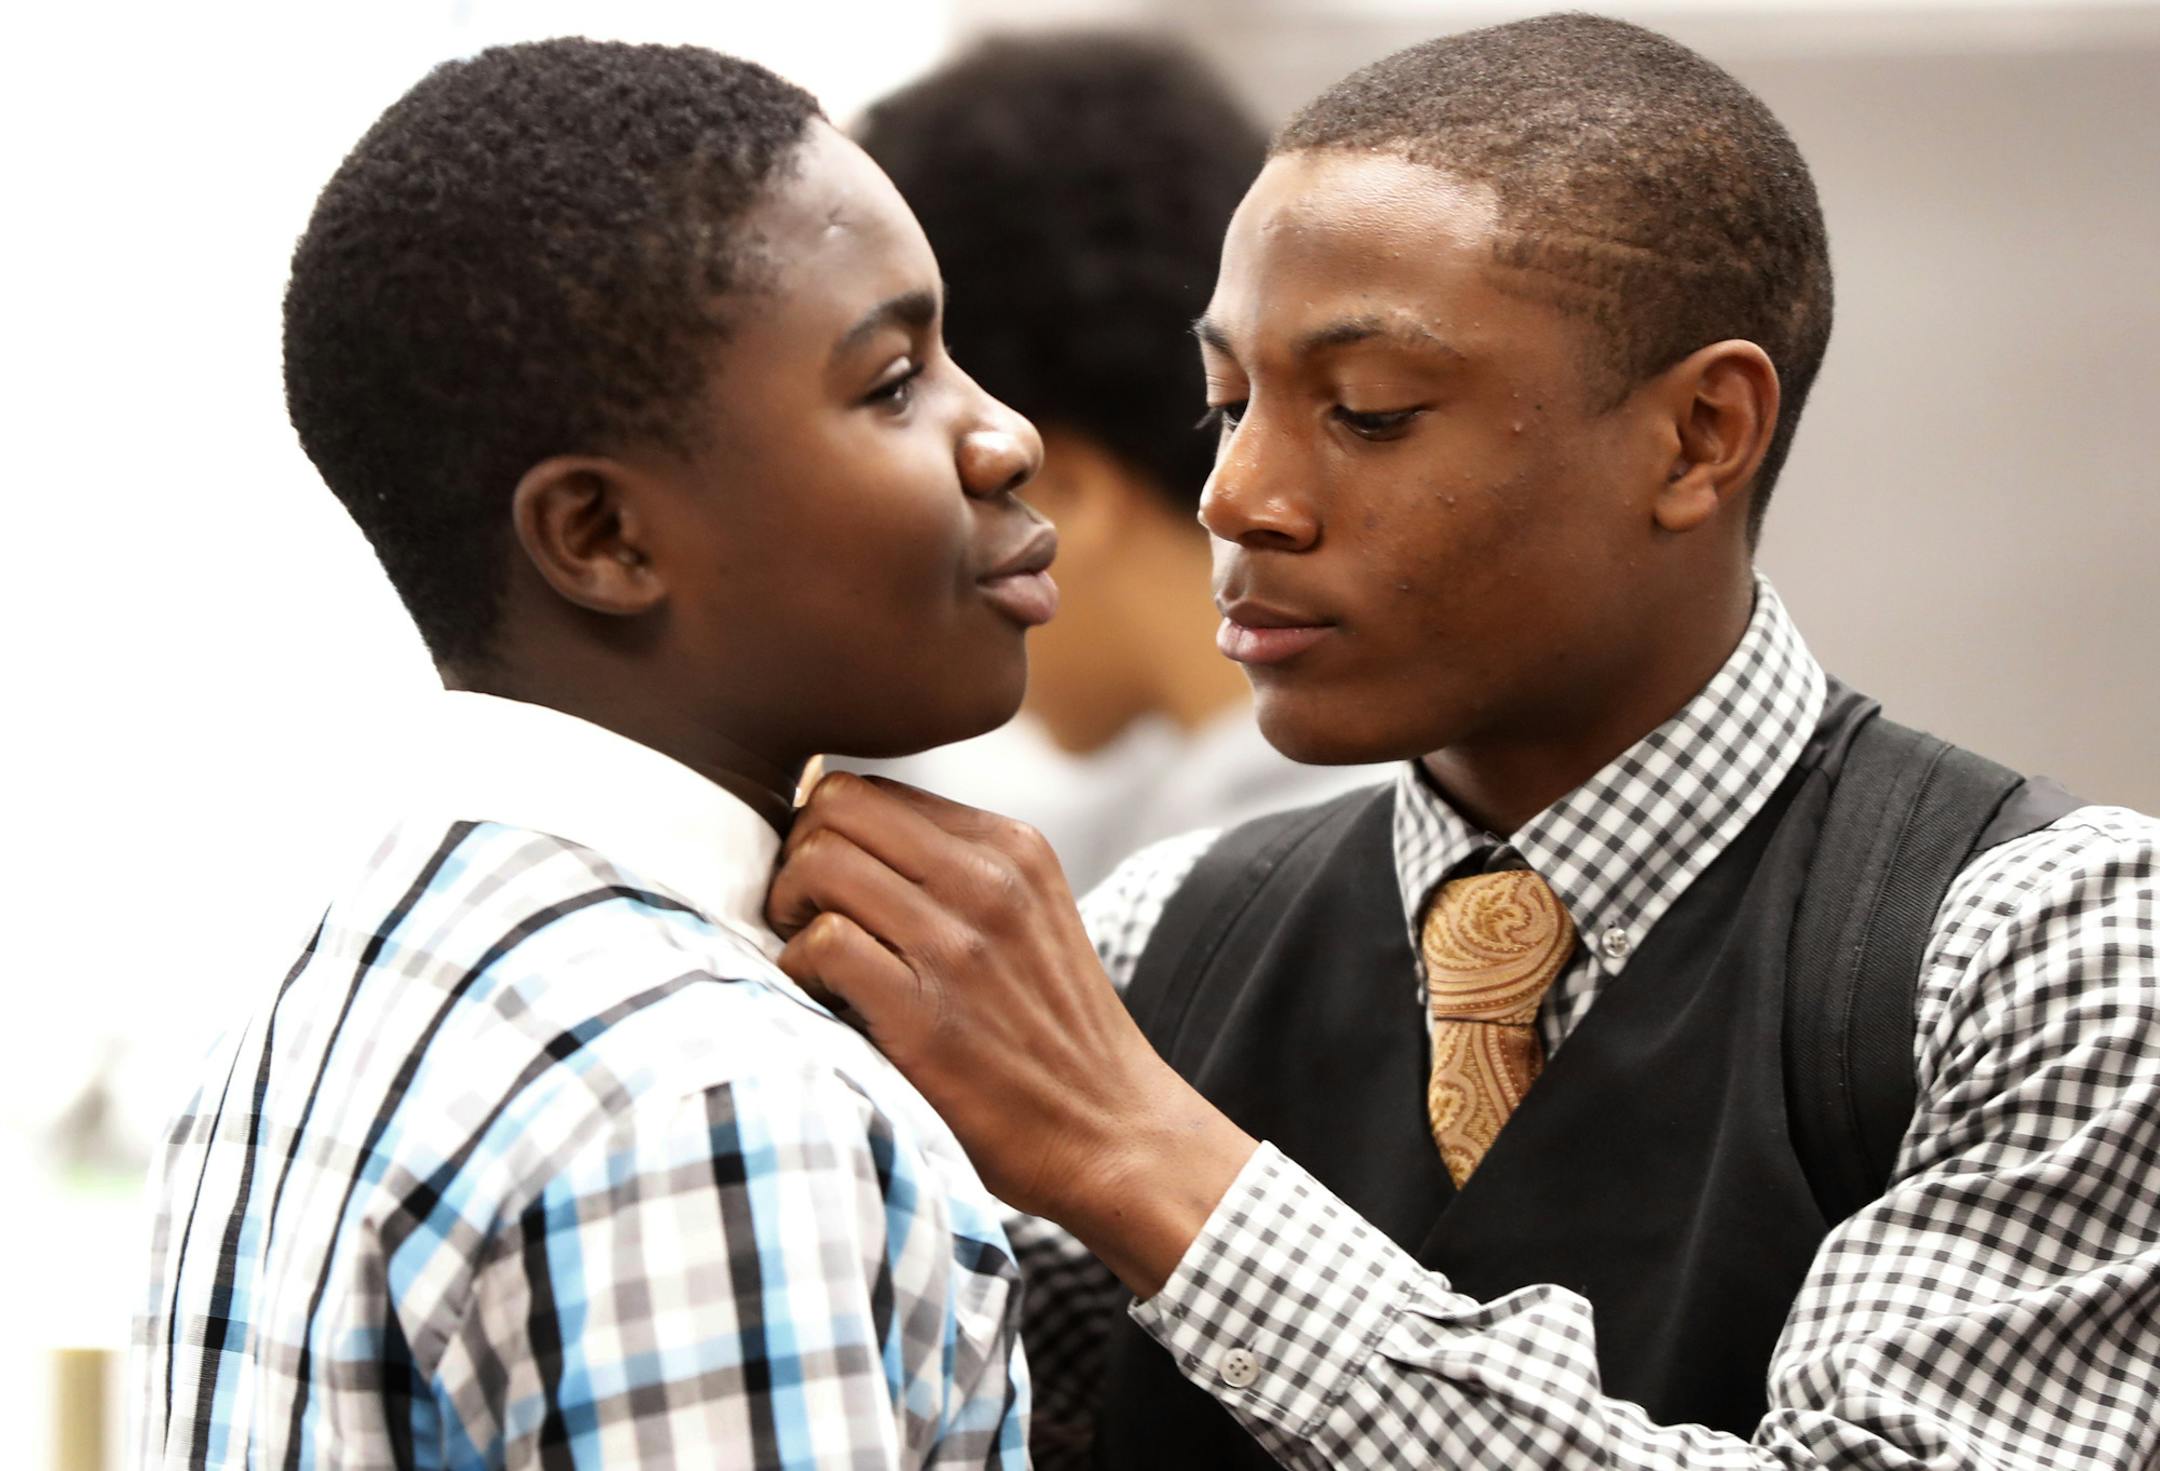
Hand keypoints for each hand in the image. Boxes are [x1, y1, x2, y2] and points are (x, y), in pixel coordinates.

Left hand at [766, 772, 1256, 1295]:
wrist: (1113, 1133)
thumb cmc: (1051, 1034)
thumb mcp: (1030, 918)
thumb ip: (956, 870)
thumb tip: (837, 836)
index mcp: (1012, 846)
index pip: (872, 789)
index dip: (826, 832)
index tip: (827, 887)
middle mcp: (988, 880)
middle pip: (834, 805)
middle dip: (796, 855)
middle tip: (801, 914)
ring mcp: (959, 946)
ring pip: (819, 862)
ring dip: (788, 909)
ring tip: (806, 956)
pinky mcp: (926, 1016)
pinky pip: (823, 943)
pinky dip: (797, 968)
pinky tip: (819, 998)